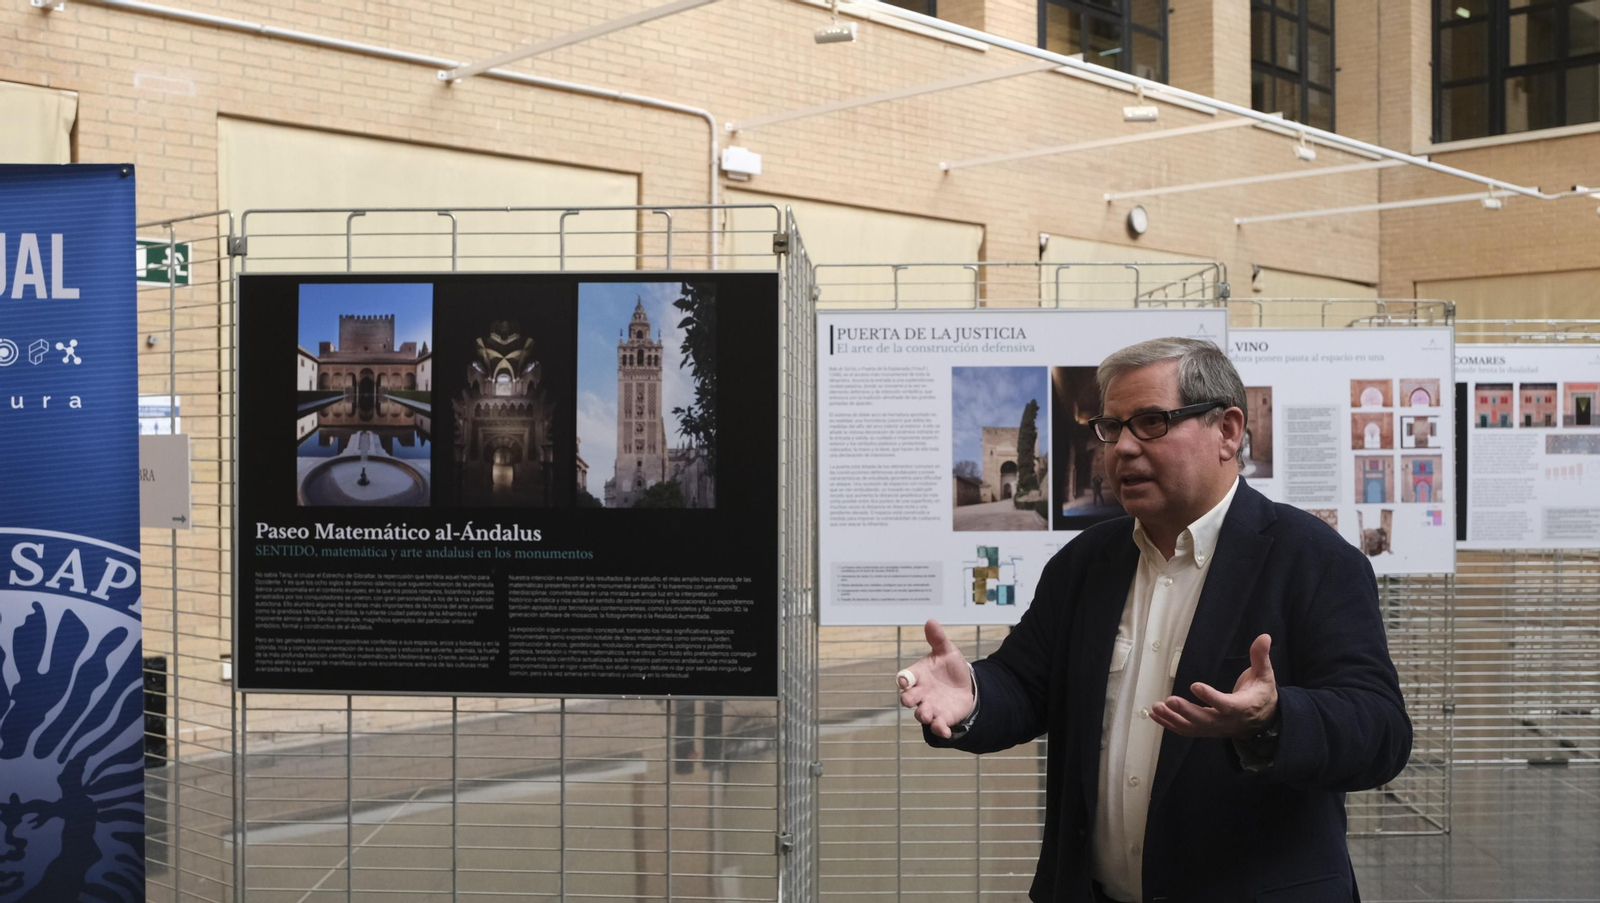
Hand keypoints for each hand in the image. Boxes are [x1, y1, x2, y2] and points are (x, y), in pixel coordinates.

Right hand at [898, 620, 974, 738]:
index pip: (906, 677)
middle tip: (909, 700)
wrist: (965, 686)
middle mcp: (921, 693)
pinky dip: (939, 729)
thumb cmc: (950, 668)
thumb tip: (930, 621)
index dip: (903, 679)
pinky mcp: (942, 718)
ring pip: (921, 713)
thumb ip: (937, 639)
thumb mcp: (946, 651)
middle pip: (909, 698)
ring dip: (922, 715)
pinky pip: (938, 725)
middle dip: (908, 699)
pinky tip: (945, 731)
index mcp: (919, 675)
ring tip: (926, 715)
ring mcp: (930, 706)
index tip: (904, 680)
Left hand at [1150, 633, 1277, 739]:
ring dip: (1173, 718)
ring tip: (1157, 707)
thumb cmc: (1262, 694)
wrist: (1264, 720)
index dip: (1211, 697)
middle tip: (1169, 700)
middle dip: (1186, 711)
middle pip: (1205, 719)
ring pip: (1193, 727)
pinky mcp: (1207, 730)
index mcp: (1243, 707)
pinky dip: (1170, 724)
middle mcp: (1227, 721)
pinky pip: (1187, 730)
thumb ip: (1261, 657)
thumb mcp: (1265, 675)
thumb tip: (1264, 637)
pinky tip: (1155, 715)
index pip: (1227, 705)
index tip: (1195, 685)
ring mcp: (1216, 728)